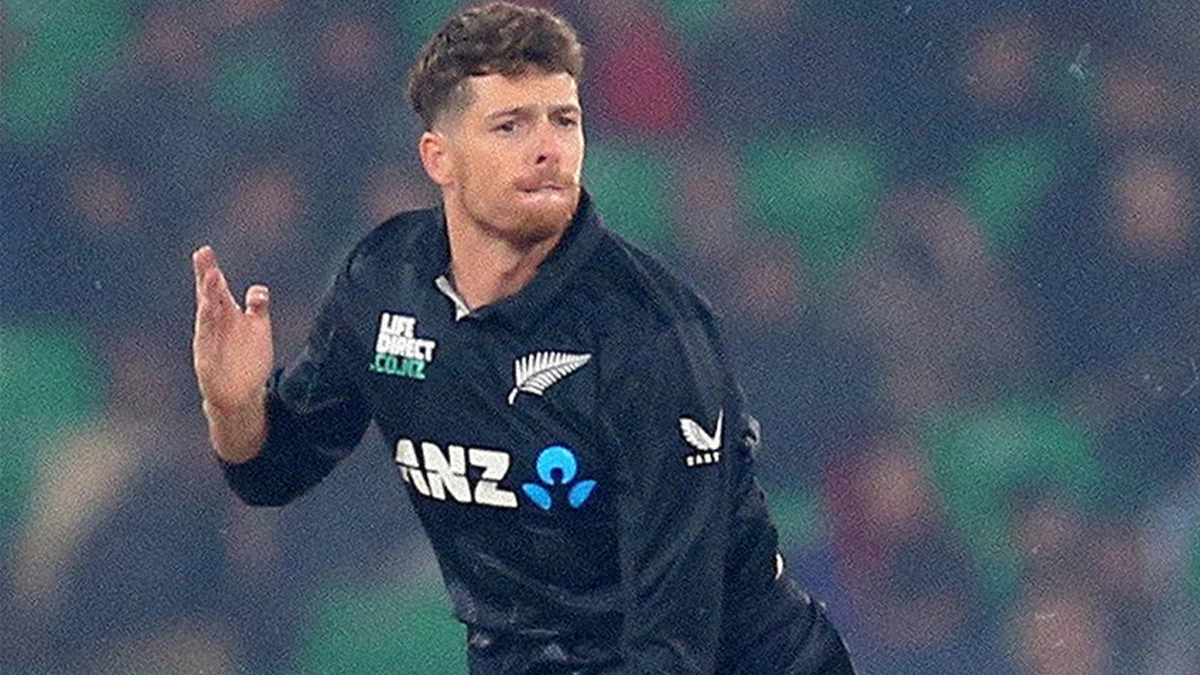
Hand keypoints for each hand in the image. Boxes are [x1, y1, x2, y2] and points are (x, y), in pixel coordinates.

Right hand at [191, 246, 273, 414]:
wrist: (240, 395)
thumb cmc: (247, 359)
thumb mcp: (257, 329)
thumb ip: (258, 308)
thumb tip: (259, 289)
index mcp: (226, 314)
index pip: (217, 288)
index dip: (211, 270)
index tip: (204, 250)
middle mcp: (215, 324)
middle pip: (209, 296)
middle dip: (206, 277)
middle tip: (204, 255)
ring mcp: (209, 340)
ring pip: (207, 315)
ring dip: (208, 296)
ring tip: (211, 276)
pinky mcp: (206, 359)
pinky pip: (206, 340)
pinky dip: (207, 325)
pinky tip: (208, 309)